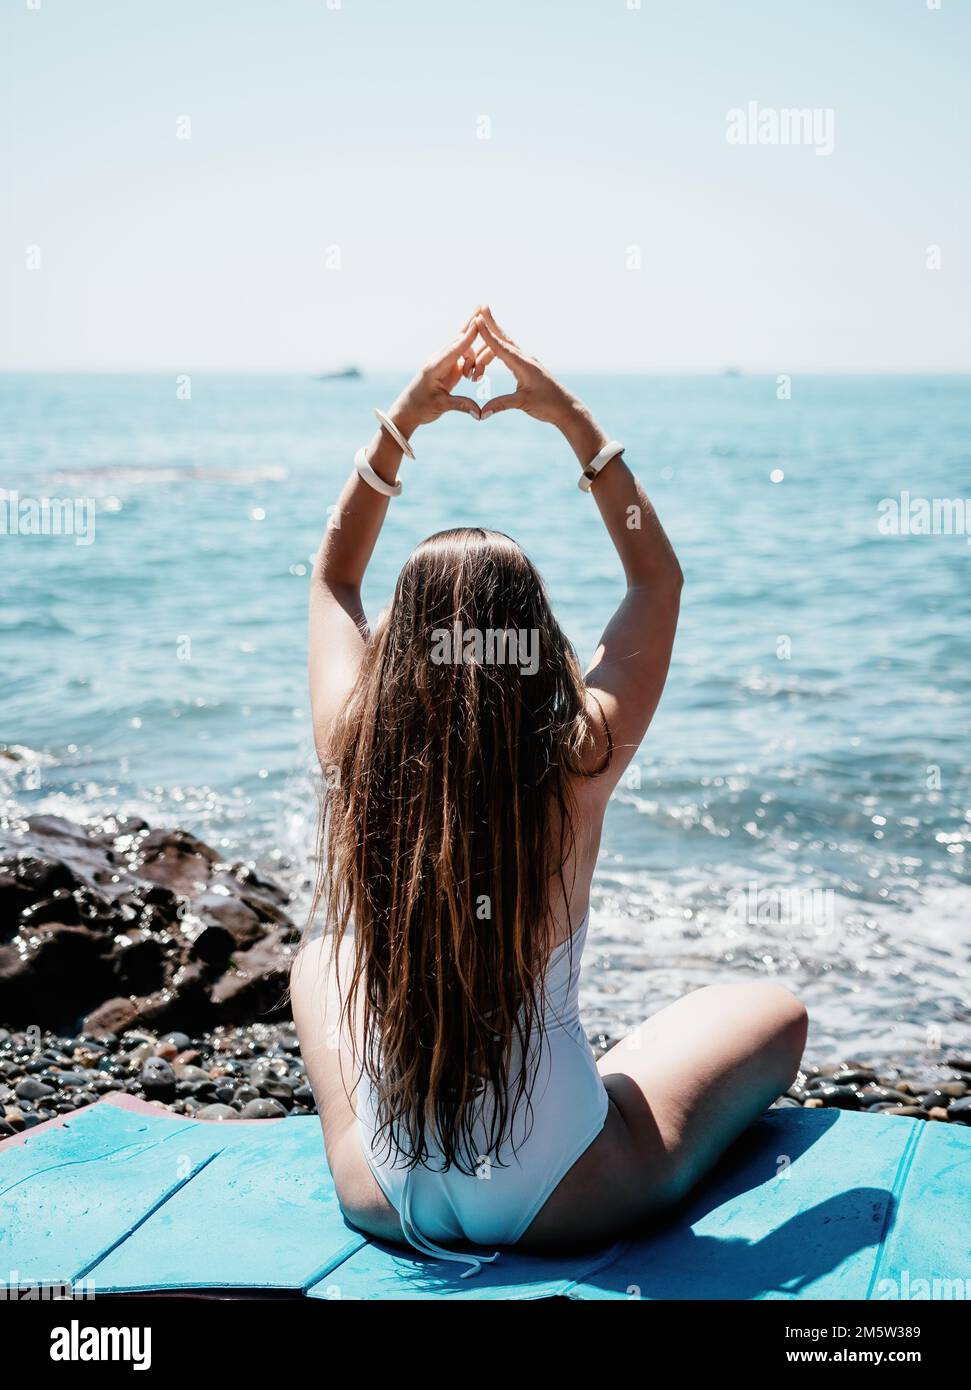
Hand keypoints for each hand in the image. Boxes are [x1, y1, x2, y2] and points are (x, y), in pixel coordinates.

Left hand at [388, 318, 482, 433]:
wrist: (408, 410)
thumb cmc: (420, 407)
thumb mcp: (440, 407)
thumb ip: (461, 405)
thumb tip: (479, 412)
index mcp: (435, 367)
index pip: (455, 348)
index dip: (468, 335)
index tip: (478, 321)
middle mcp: (439, 360)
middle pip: (459, 340)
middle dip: (472, 327)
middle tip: (483, 305)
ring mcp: (443, 362)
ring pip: (463, 348)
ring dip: (474, 357)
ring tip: (473, 378)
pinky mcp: (447, 367)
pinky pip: (462, 355)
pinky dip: (472, 356)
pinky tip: (479, 347)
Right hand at [473, 308, 574, 425]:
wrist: (566, 408)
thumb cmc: (548, 405)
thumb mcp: (523, 403)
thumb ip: (501, 404)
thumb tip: (481, 413)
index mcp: (523, 364)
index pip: (501, 346)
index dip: (487, 333)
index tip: (477, 319)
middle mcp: (525, 359)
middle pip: (504, 338)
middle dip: (492, 323)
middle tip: (481, 306)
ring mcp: (527, 362)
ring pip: (506, 347)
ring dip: (490, 342)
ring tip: (477, 337)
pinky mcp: (528, 367)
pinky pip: (510, 354)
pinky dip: (498, 349)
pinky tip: (493, 346)